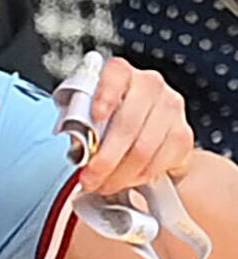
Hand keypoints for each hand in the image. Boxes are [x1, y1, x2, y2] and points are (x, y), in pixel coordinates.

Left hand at [76, 56, 197, 195]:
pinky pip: (162, 161)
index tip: (95, 116)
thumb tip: (75, 150)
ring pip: (144, 148)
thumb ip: (79, 122)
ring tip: (103, 185)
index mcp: (121, 73)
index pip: (115, 74)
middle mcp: (150, 86)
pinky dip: (140, 176)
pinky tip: (126, 180)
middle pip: (127, 125)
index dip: (104, 95)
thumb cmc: (105, 117)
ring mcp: (171, 108)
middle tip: (89, 179)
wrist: (142, 125)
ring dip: (120, 174)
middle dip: (105, 159)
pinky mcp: (183, 133)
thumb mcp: (84, 112)